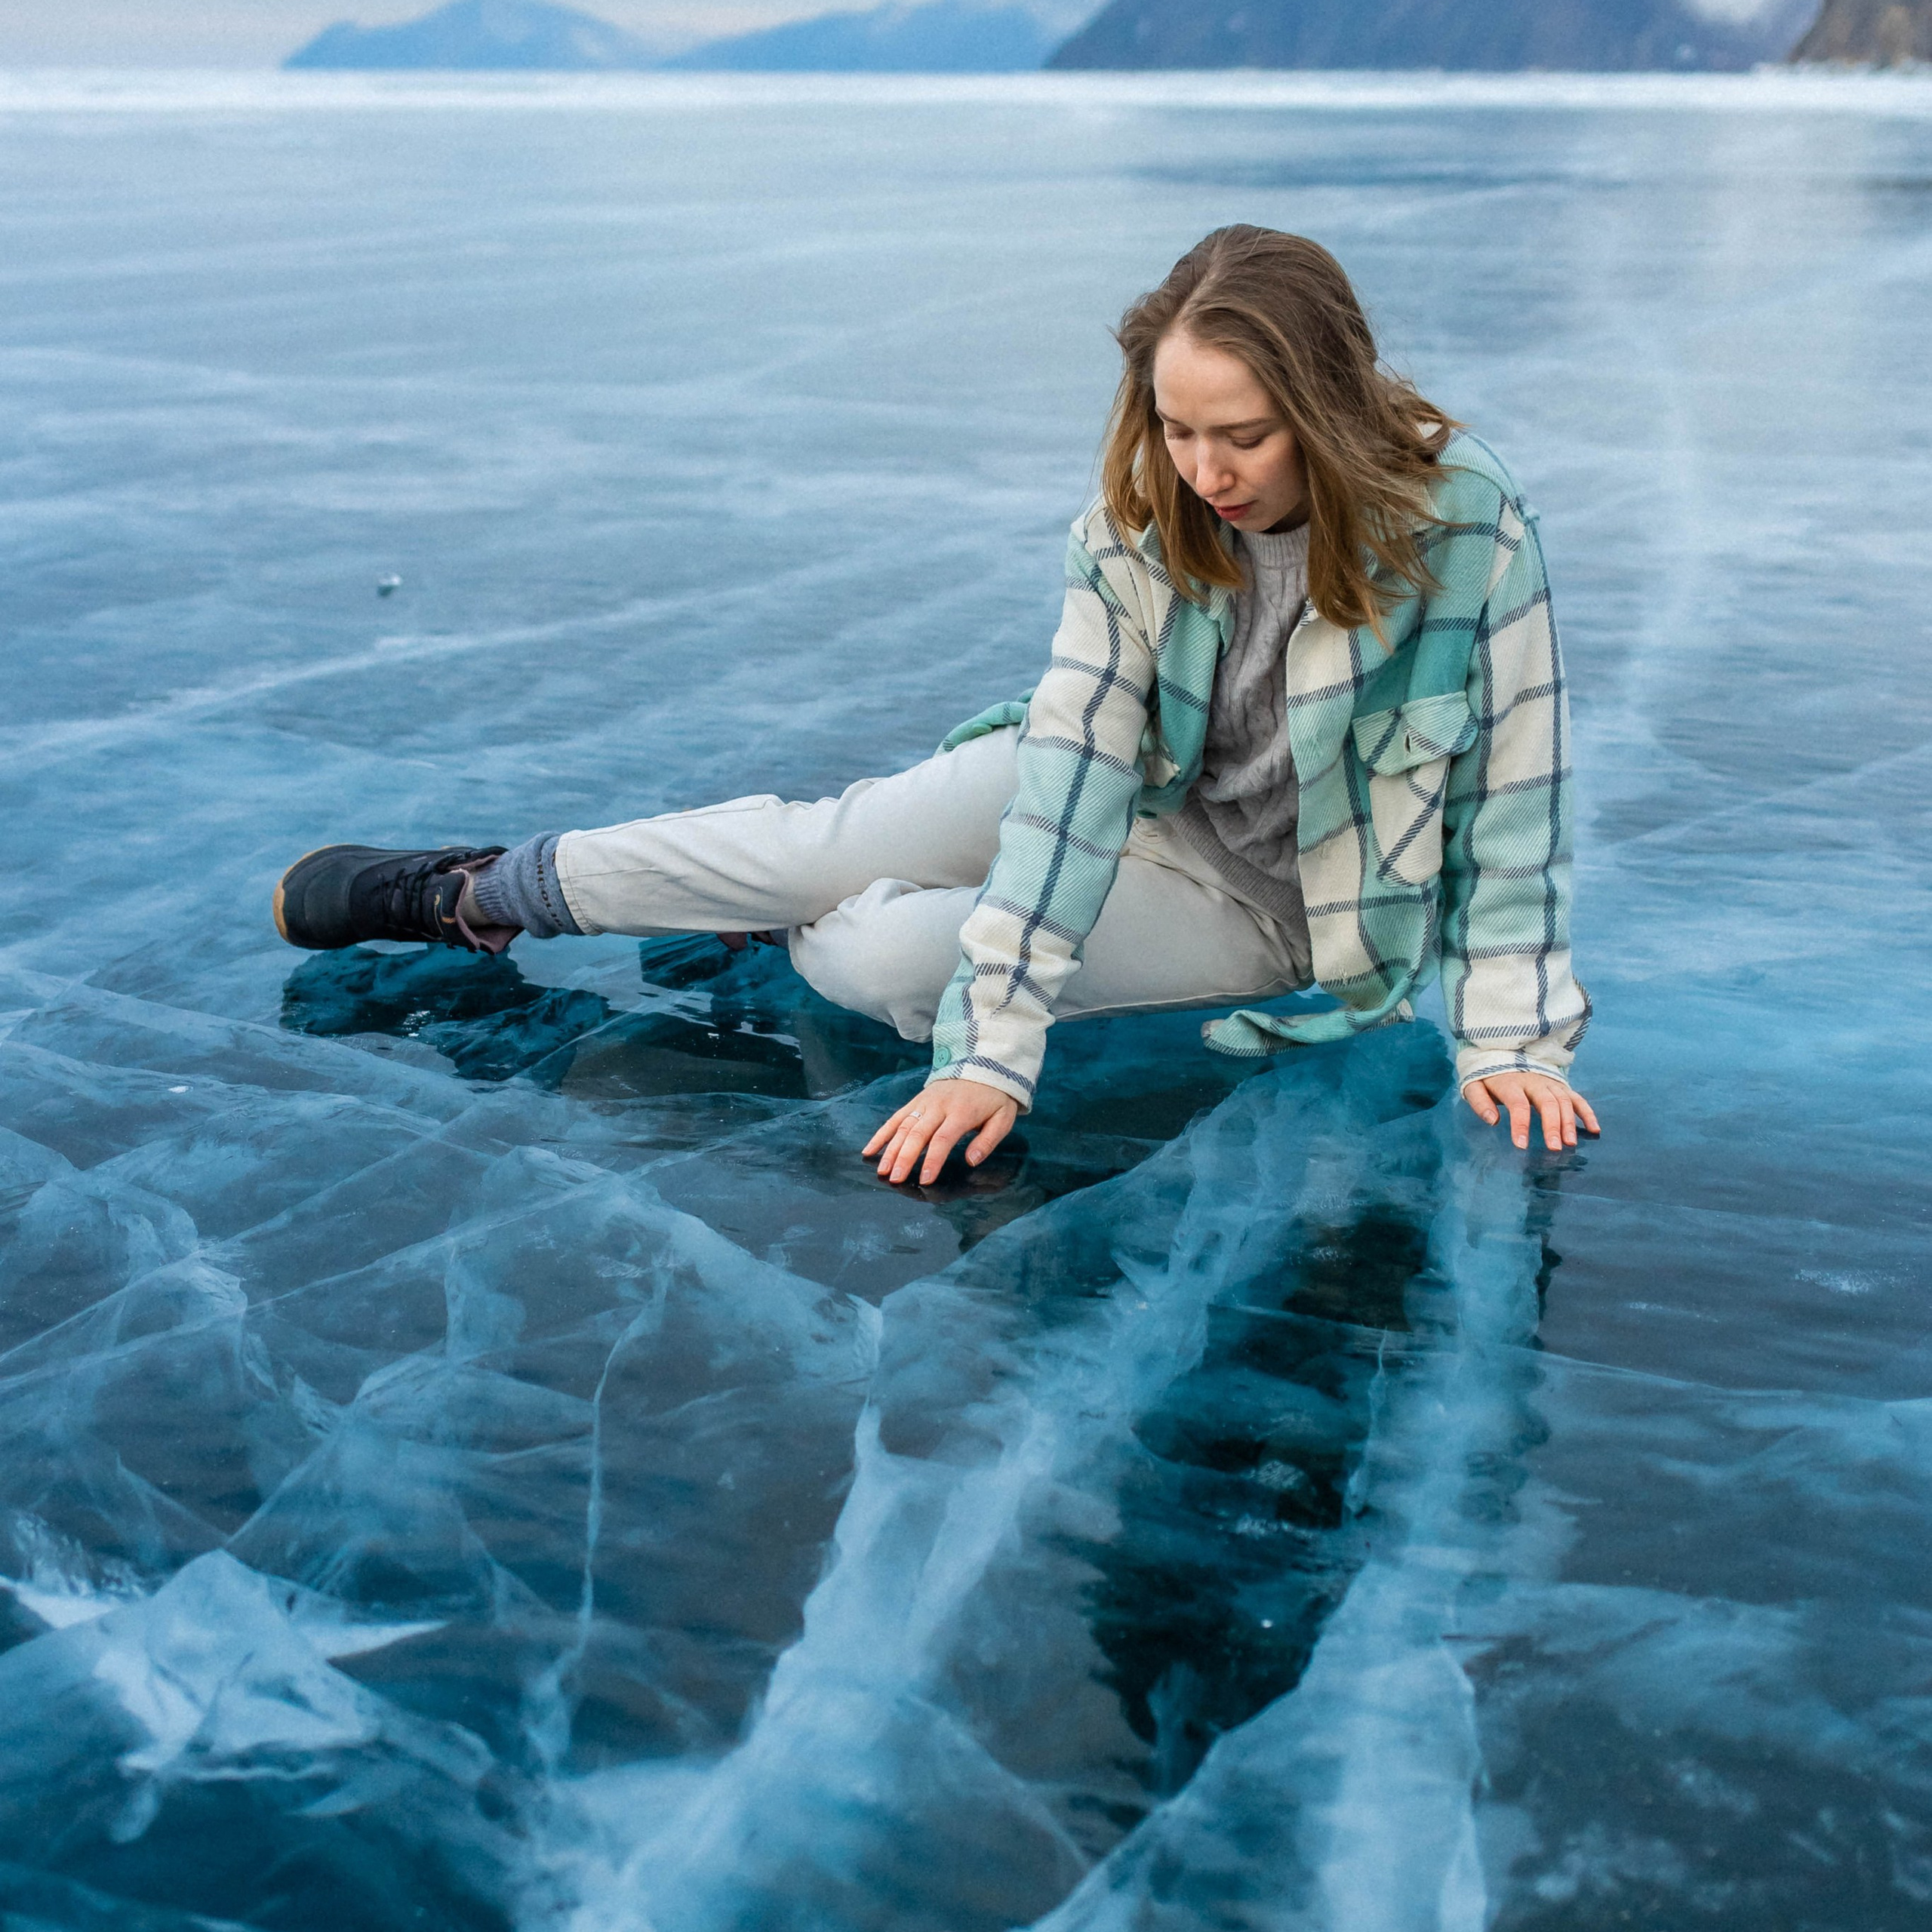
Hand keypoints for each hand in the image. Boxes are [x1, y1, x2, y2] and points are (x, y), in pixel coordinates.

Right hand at [863, 1079, 1018, 1185]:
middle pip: (917, 1133)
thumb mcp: (1002, 1118)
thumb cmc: (994, 1097)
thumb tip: (971, 1160)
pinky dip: (882, 1133)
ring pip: (903, 1126)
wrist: (983, 1064)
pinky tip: (870, 1150)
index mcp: (961, 1112)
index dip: (933, 1160)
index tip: (925, 1180)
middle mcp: (938, 1106)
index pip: (943, 1139)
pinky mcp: (916, 1100)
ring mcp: (924, 1102)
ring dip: (890, 1149)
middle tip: (895, 1179)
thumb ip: (988, 1141)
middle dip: (904, 1157)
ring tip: (882, 1170)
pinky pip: (896, 1117)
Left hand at [1463, 1072, 1599, 1150]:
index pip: (1518, 1105)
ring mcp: (1549, 1082)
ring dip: (1569, 1122)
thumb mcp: (1474, 1085)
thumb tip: (1492, 1121)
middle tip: (1555, 1148)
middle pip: (1547, 1103)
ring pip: (1564, 1101)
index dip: (1520, 1125)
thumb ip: (1479, 1102)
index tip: (1521, 1145)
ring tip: (1571, 1143)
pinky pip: (1577, 1097)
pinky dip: (1587, 1112)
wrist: (1502, 1050)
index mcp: (1510, 1083)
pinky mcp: (1559, 1085)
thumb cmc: (1488, 1076)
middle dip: (1552, 1126)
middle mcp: (1533, 1081)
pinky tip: (1594, 1129)